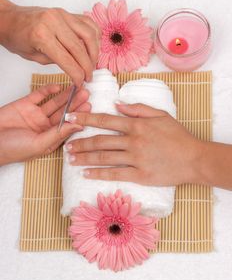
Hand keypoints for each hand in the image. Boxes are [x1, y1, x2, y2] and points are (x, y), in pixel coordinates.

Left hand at [0, 0, 100, 84]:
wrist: (11, 19)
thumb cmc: (18, 38)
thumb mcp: (34, 57)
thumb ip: (56, 62)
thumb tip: (76, 69)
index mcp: (42, 37)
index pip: (68, 61)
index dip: (78, 75)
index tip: (81, 83)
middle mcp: (54, 23)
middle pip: (80, 49)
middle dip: (88, 67)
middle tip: (89, 77)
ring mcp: (62, 15)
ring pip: (89, 34)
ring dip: (95, 52)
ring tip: (92, 63)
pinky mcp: (66, 12)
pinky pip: (88, 23)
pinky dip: (94, 35)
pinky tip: (93, 47)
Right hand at [0, 84, 89, 164]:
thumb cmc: (13, 149)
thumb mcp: (39, 144)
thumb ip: (59, 134)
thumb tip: (79, 126)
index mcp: (50, 138)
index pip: (68, 125)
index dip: (79, 116)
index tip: (89, 107)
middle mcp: (45, 126)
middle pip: (64, 112)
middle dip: (75, 104)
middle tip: (86, 94)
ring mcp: (36, 114)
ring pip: (54, 103)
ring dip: (65, 96)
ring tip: (78, 88)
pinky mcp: (26, 104)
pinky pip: (39, 95)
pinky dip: (48, 90)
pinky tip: (58, 86)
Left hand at [64, 103, 202, 185]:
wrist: (193, 159)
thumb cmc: (177, 136)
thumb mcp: (160, 115)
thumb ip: (138, 108)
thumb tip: (116, 104)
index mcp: (136, 125)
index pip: (105, 120)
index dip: (85, 119)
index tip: (70, 118)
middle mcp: (133, 141)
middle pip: (100, 141)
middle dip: (80, 141)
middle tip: (66, 144)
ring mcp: (135, 159)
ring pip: (104, 158)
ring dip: (84, 158)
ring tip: (70, 158)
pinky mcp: (139, 175)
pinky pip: (114, 174)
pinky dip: (98, 174)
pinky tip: (85, 173)